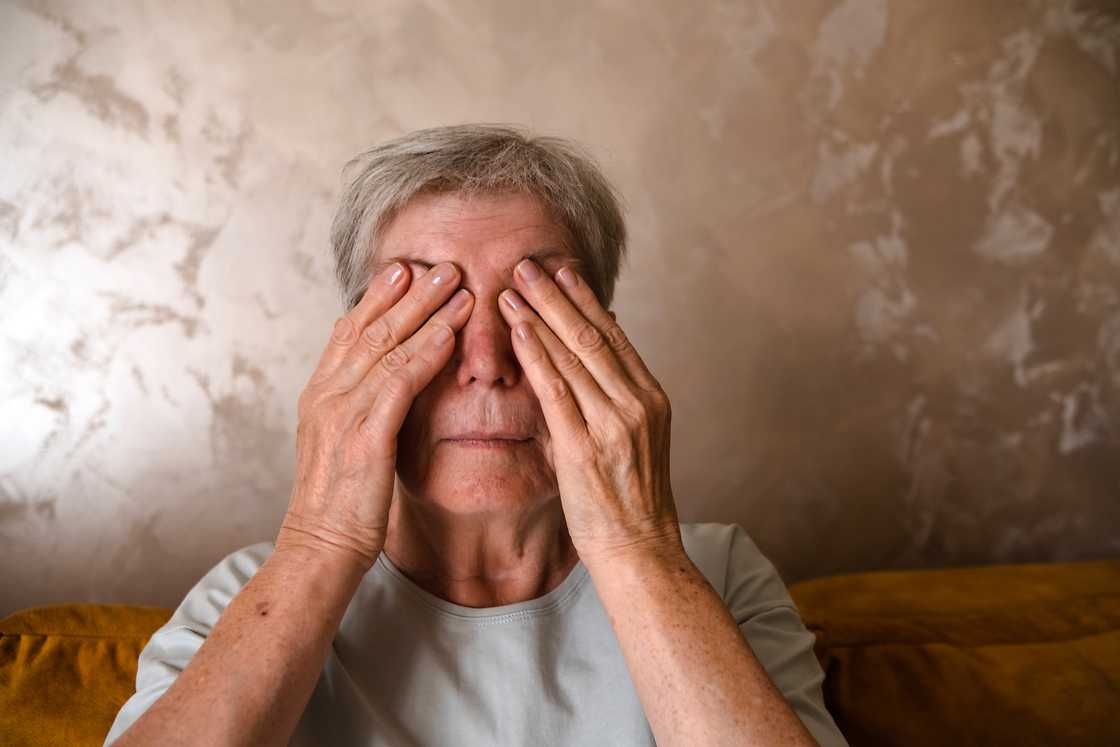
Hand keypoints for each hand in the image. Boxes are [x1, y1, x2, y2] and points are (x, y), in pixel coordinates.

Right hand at [276, 261, 472, 571]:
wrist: (319, 547)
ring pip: (388, 346)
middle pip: (370, 328)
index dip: (377, 297)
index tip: (403, 269)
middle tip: (439, 263)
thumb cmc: (338, 503)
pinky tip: (451, 333)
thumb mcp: (342, 445)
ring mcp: (342, 412)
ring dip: (426, 311)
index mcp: (319, 394)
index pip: (348, 331)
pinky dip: (426, 352)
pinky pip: (400, 382)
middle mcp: (327, 393)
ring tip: (457, 284)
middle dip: (408, 292)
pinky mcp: (365, 435)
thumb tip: (385, 387)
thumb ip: (359, 409)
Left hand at [497, 258, 683, 564]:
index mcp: (650, 397)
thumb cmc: (631, 498)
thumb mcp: (638, 437)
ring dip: (539, 316)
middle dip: (558, 295)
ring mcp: (613, 424)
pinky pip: (556, 391)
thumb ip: (619, 394)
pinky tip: (518, 330)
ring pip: (573, 356)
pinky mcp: (584, 448)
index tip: (562, 269)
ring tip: (513, 286)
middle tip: (529, 262)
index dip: (585, 299)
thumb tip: (602, 351)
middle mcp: (636, 403)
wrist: (640, 548)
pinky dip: (536, 355)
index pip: (614, 335)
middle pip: (593, 335)